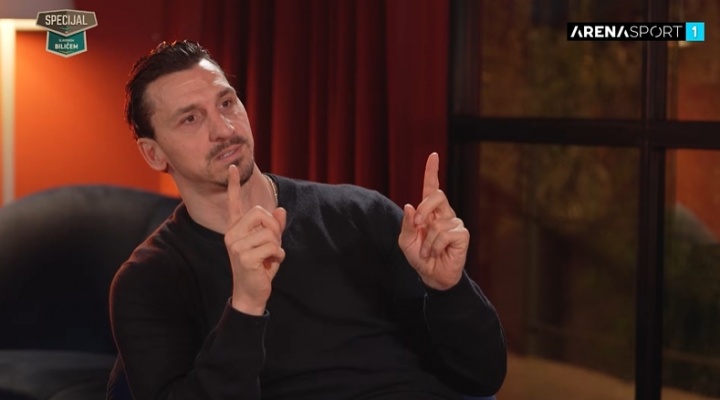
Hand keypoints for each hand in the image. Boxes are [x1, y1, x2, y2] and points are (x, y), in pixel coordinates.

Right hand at [224, 165, 285, 314]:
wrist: (251, 293)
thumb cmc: (260, 268)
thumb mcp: (270, 244)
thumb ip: (274, 227)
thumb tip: (280, 210)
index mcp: (236, 229)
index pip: (234, 203)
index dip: (233, 185)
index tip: (232, 167)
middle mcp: (232, 234)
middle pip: (261, 213)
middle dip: (274, 227)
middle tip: (273, 244)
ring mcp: (236, 245)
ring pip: (269, 232)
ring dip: (277, 245)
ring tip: (270, 257)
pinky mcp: (244, 257)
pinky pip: (272, 247)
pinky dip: (278, 256)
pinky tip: (269, 265)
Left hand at [398, 153, 468, 289]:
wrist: (432, 276)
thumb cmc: (420, 257)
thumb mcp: (406, 241)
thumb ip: (407, 224)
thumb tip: (410, 206)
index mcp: (430, 212)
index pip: (432, 187)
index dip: (432, 171)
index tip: (433, 155)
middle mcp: (444, 214)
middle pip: (436, 195)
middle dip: (423, 209)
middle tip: (418, 226)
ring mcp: (455, 223)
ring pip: (436, 223)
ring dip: (426, 242)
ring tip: (429, 252)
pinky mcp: (462, 234)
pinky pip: (443, 234)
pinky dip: (435, 246)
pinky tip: (438, 253)